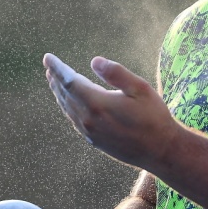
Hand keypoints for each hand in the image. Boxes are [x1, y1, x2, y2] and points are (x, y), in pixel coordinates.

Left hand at [43, 53, 177, 167]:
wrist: (159, 151)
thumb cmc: (153, 117)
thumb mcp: (140, 89)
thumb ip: (116, 73)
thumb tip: (94, 60)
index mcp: (98, 104)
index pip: (69, 81)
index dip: (58, 68)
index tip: (48, 57)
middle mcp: (88, 119)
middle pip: (65, 94)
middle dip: (56, 78)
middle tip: (49, 66)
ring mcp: (90, 132)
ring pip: (67, 108)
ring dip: (59, 93)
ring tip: (54, 81)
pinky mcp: (94, 141)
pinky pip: (74, 120)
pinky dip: (67, 107)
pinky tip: (69, 103)